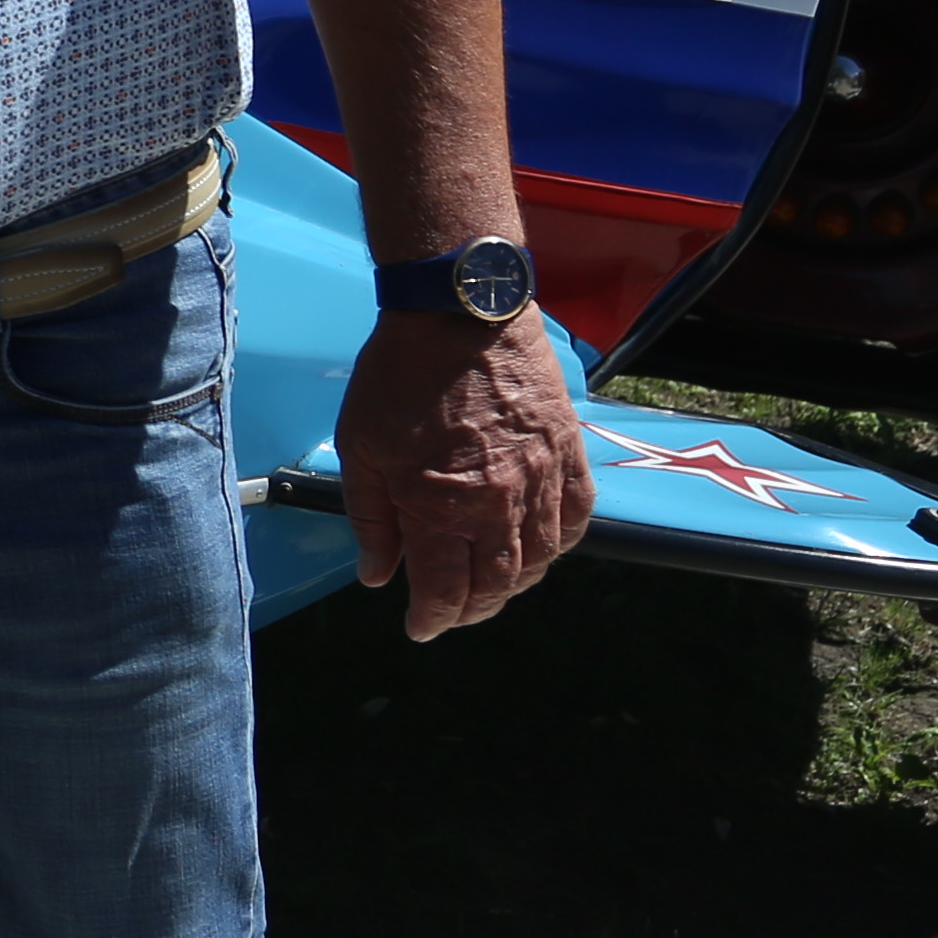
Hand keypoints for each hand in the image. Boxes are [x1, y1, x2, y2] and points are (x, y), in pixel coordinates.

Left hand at [335, 312, 593, 640]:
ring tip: (491, 588)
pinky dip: (560, 544)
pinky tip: (540, 549)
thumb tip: (378, 577)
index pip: (444, 590)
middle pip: (495, 585)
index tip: (420, 628)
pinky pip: (576, 518)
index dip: (432, 619)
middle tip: (452, 613)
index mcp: (440, 506)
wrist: (458, 310)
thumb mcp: (361, 448)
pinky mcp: (568, 452)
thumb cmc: (398, 375)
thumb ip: (371, 520)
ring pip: (539, 559)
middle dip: (471, 610)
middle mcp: (497, 504)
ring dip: (514, 585)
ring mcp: (540, 479)